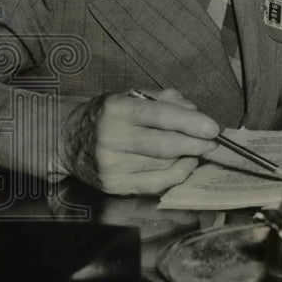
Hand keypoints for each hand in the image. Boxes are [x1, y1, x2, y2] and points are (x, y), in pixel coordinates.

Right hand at [60, 89, 219, 194]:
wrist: (67, 139)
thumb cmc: (108, 114)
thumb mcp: (131, 95)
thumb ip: (166, 100)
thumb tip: (196, 113)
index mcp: (117, 109)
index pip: (161, 116)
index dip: (191, 123)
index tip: (214, 128)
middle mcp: (112, 137)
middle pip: (164, 145)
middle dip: (196, 145)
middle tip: (214, 143)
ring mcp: (111, 165)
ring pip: (162, 166)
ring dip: (188, 159)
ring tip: (199, 151)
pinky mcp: (113, 185)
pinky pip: (154, 184)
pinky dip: (175, 175)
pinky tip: (185, 165)